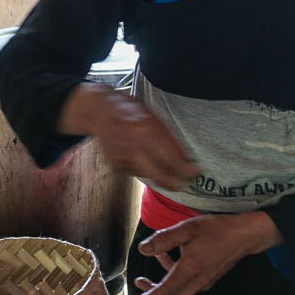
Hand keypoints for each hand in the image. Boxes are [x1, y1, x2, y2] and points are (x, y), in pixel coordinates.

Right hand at [61, 84, 198, 191]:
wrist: (99, 112)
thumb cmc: (129, 110)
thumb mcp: (152, 115)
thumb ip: (167, 136)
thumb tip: (185, 156)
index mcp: (146, 129)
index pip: (170, 155)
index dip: (184, 167)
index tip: (195, 172)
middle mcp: (135, 146)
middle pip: (159, 174)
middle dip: (175, 183)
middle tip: (185, 184)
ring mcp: (124, 157)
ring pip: (149, 176)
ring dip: (162, 179)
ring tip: (171, 178)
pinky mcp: (117, 165)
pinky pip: (137, 173)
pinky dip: (146, 171)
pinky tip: (149, 165)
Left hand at [129, 212, 278, 294]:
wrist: (245, 235)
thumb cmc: (219, 230)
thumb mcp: (188, 229)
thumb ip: (164, 239)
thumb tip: (144, 249)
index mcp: (191, 270)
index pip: (166, 292)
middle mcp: (197, 281)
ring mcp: (203, 282)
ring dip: (158, 294)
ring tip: (142, 284)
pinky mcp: (206, 278)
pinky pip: (185, 285)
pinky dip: (171, 277)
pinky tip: (163, 259)